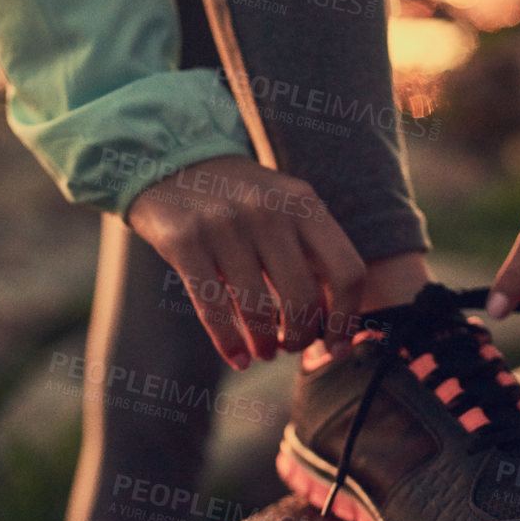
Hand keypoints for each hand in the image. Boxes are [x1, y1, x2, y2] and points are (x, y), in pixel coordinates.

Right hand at [126, 156, 366, 369]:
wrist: (172, 162)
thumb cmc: (238, 200)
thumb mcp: (283, 208)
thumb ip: (310, 254)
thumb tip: (334, 326)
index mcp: (304, 203)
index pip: (347, 272)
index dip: (346, 319)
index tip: (336, 345)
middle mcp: (268, 210)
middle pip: (303, 300)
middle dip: (301, 337)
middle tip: (290, 347)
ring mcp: (224, 224)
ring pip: (257, 310)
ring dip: (265, 345)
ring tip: (263, 352)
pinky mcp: (185, 240)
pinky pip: (213, 308)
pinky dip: (228, 344)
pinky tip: (236, 358)